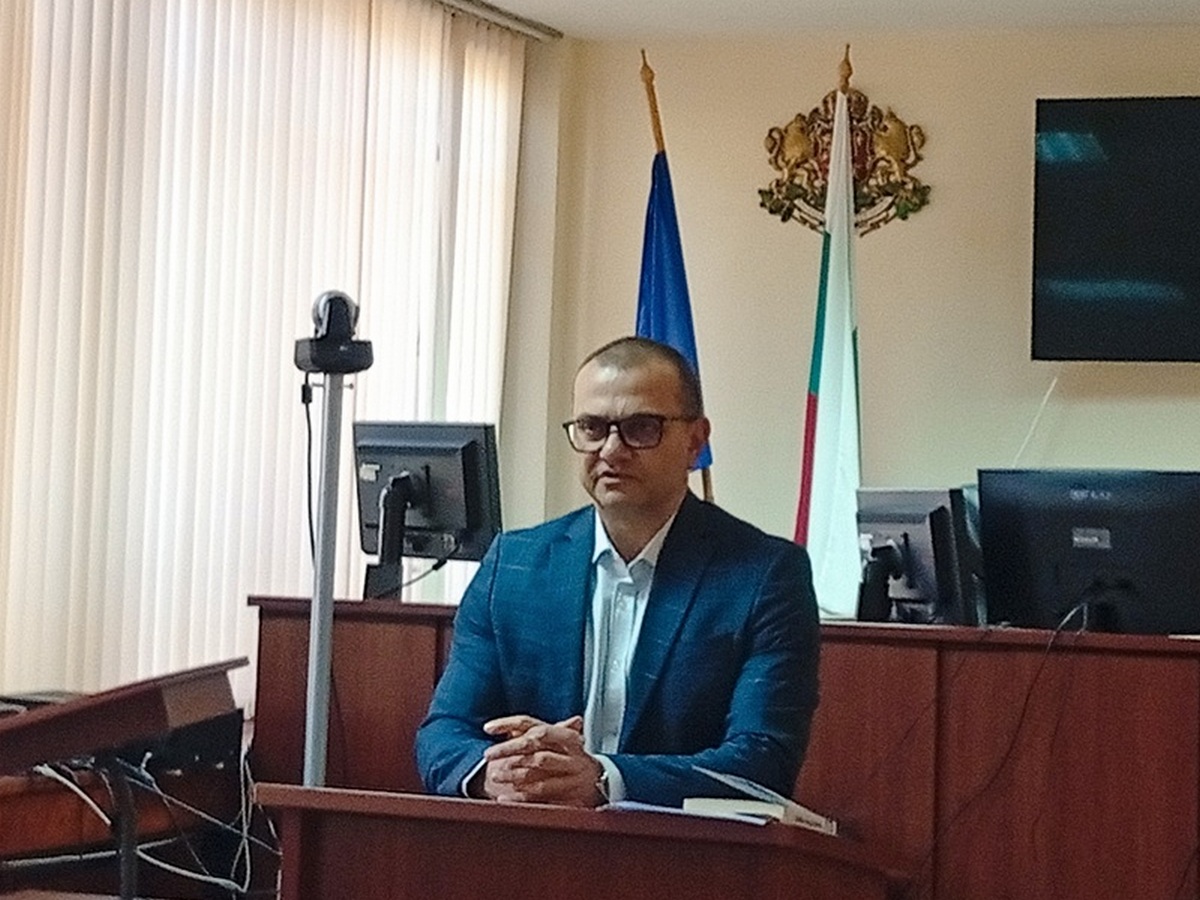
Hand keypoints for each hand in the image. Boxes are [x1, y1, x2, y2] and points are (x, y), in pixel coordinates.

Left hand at [478, 714, 603, 806]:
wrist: (602, 781)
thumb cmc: (574, 757)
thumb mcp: (560, 742)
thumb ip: (537, 734)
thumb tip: (511, 728)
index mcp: (563, 734)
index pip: (531, 723)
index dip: (508, 723)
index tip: (488, 728)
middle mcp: (568, 750)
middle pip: (533, 745)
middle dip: (508, 749)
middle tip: (488, 754)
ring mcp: (571, 771)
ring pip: (537, 770)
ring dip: (512, 773)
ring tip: (495, 775)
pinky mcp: (570, 791)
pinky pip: (541, 793)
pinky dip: (520, 796)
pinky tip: (504, 798)